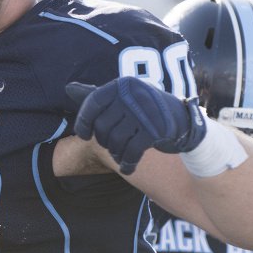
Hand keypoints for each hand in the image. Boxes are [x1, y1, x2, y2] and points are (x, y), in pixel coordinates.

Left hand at [66, 78, 205, 174]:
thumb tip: (68, 88)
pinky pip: (131, 151)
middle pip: (102, 125)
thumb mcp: (122, 100)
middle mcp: (133, 93)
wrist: (185, 124)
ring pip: (115, 140)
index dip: (83, 121)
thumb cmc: (146, 113)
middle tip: (112, 146)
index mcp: (122, 84)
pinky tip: (127, 168)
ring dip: (116, 154)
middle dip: (103, 141)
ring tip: (120, 156)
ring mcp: (145, 111)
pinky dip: (127, 163)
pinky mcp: (155, 130)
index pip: (92, 102)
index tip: (84, 134)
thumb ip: (96, 95)